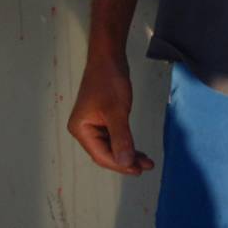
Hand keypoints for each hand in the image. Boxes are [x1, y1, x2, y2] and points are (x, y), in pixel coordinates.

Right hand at [67, 55, 154, 174]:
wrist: (109, 57)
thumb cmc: (110, 81)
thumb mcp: (117, 111)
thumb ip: (121, 138)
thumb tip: (126, 163)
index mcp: (81, 129)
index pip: (101, 154)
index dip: (120, 164)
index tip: (139, 169)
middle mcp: (84, 130)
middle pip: (106, 152)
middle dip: (126, 160)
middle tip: (146, 167)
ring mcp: (92, 124)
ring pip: (111, 146)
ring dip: (128, 153)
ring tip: (146, 162)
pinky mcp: (102, 119)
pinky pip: (114, 136)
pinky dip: (126, 142)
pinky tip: (137, 149)